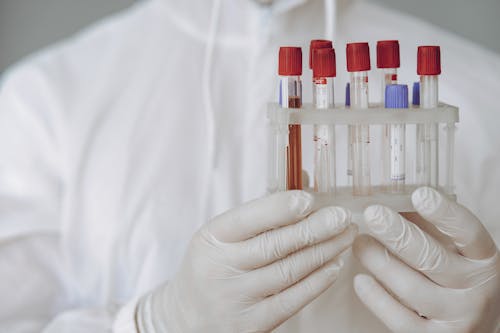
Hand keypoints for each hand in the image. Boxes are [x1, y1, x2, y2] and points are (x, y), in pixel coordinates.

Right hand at [137, 191, 356, 331]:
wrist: (189, 317)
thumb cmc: (214, 266)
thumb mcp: (222, 236)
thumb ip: (259, 213)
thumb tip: (304, 183)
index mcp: (211, 239)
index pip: (248, 219)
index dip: (281, 208)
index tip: (310, 199)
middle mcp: (221, 268)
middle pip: (275, 245)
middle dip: (315, 228)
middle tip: (343, 217)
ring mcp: (236, 299)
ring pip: (289, 271)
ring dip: (324, 252)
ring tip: (346, 236)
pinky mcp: (253, 324)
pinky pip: (293, 299)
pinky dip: (318, 280)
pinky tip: (334, 264)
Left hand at [353, 187, 499, 332]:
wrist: (473, 327)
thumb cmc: (456, 281)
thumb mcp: (455, 252)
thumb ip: (430, 229)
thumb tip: (391, 203)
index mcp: (483, 260)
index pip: (468, 233)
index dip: (445, 213)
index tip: (419, 194)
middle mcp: (476, 290)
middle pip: (433, 259)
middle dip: (398, 235)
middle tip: (373, 215)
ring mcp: (457, 318)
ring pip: (411, 288)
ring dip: (380, 262)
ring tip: (360, 244)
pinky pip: (399, 319)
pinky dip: (376, 298)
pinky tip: (360, 280)